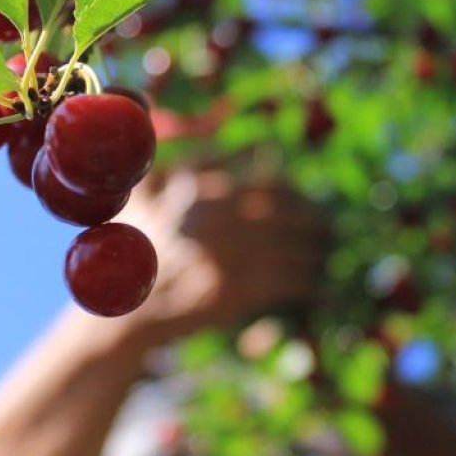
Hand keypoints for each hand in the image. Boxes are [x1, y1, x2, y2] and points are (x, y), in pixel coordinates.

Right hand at [117, 168, 329, 344]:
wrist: (125, 309)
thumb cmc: (137, 248)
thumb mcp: (146, 193)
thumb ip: (189, 162)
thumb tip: (242, 146)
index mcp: (203, 190)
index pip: (268, 185)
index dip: (295, 195)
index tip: (307, 202)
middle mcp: (217, 217)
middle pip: (287, 215)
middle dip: (314, 223)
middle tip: (330, 229)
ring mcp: (226, 254)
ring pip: (291, 248)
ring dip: (317, 254)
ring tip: (327, 257)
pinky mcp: (234, 290)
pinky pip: (287, 283)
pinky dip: (310, 286)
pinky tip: (322, 290)